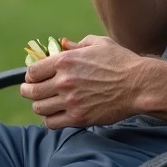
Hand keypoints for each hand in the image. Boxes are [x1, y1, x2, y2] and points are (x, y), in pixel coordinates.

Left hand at [19, 36, 146, 128]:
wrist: (139, 85)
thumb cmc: (121, 61)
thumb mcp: (99, 44)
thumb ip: (77, 44)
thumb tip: (63, 44)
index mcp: (65, 61)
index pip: (32, 71)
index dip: (30, 75)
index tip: (33, 77)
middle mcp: (64, 81)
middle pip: (31, 91)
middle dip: (28, 91)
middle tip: (30, 91)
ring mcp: (70, 101)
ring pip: (39, 108)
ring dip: (39, 106)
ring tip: (44, 103)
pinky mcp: (78, 118)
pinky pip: (52, 123)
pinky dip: (50, 120)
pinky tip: (56, 115)